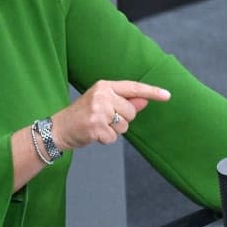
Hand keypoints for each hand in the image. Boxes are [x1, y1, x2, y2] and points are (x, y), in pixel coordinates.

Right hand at [51, 80, 169, 149]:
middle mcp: (102, 96)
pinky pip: (114, 138)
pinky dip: (106, 140)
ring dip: (114, 130)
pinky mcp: (95, 126)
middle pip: (131, 111)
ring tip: (98, 125)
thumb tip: (145, 101)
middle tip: (104, 119)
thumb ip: (124, 101)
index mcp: (104, 86)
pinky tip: (94, 134)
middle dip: (122, 119)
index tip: (167, 95)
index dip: (152, 92)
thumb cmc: (83, 114)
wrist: (59, 128)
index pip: (133, 87)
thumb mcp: (103, 103)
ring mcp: (98, 111)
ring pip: (124, 125)